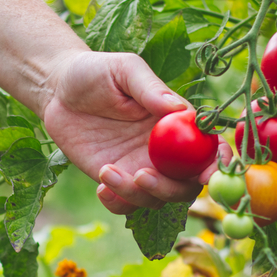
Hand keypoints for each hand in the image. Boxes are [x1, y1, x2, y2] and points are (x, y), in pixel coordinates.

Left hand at [41, 51, 225, 214]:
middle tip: (141, 176)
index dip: (218, 164)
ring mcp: (140, 167)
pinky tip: (100, 185)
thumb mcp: (124, 70)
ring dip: (137, 195)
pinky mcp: (115, 179)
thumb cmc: (96, 72)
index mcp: (177, 124)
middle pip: (186, 184)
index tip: (209, 174)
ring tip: (106, 171)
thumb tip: (178, 109)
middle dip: (171, 189)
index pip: (209, 148)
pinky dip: (118, 204)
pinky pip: (126, 206)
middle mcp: (165, 151)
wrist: (58, 90)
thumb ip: (150, 89)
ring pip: (156, 199)